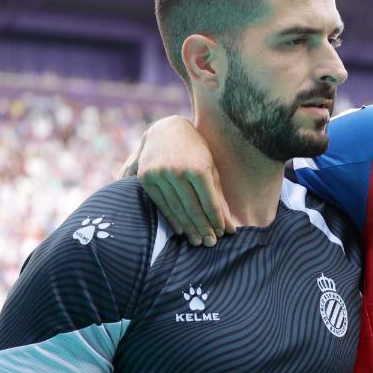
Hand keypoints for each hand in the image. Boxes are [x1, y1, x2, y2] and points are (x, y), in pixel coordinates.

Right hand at [138, 116, 234, 245]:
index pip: (210, 202)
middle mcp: (177, 170)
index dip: (216, 220)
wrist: (167, 129)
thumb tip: (227, 223)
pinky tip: (180, 230)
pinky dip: (170, 218)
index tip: (223, 233)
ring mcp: (159, 173)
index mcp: (199, 167)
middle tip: (210, 244)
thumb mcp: (211, 167)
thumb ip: (218, 194)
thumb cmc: (196, 149)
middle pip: (193, 208)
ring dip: (188, 227)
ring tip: (197, 241)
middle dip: (203, 228)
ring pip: (176, 208)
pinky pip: (160, 203)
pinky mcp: (145, 177)